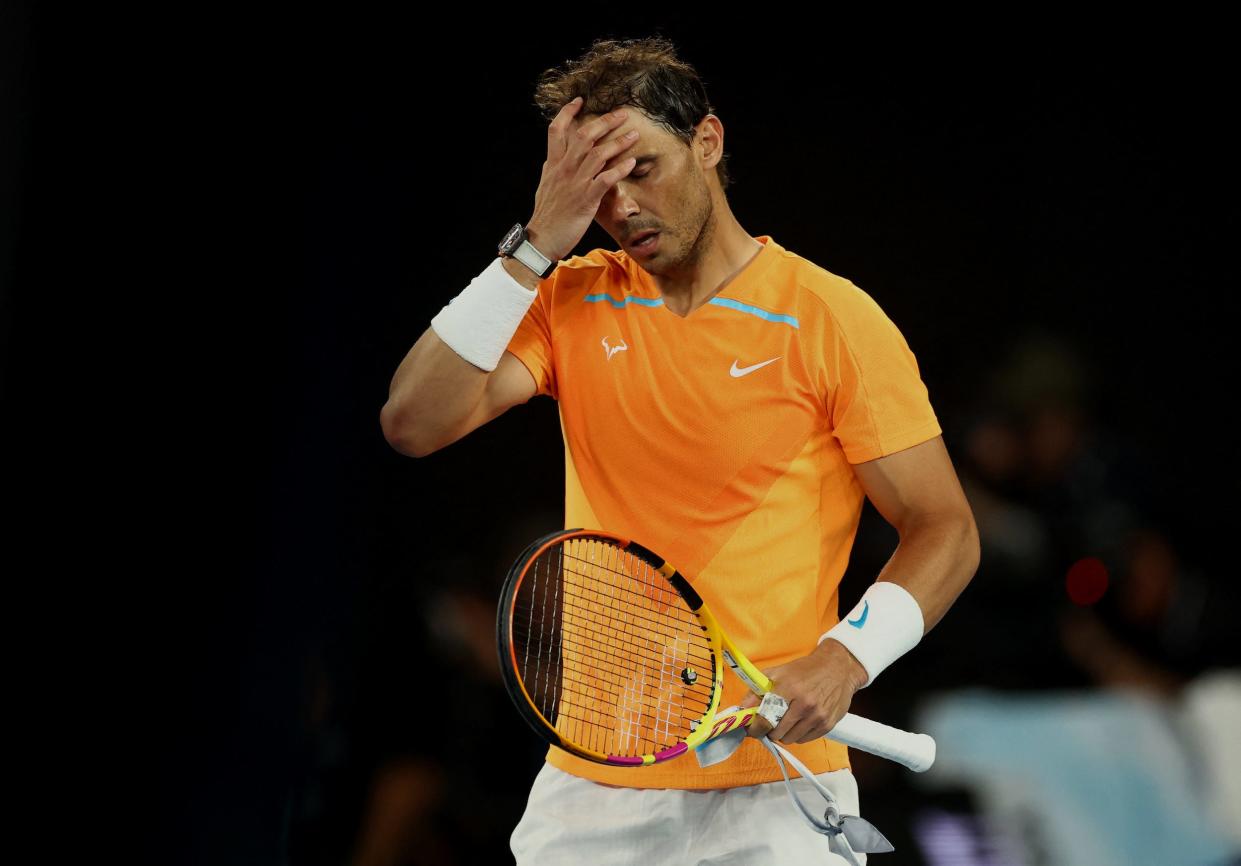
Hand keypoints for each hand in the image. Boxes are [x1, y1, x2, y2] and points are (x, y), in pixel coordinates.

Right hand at [525, 97, 640, 260]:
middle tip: (622, 113)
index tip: (580, 101)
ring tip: (634, 135)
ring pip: (597, 155)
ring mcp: (575, 183)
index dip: (568, 113)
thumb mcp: (545, 186)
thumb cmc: (546, 215)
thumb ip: (551, 170)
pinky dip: (619, 170)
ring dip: (618, 143)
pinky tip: (631, 163)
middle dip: (604, 122)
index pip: (556, 130)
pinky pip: (605, 179)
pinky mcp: (586, 199)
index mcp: (553, 164)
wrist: (542, 239)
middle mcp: (563, 169)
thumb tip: (552, 158)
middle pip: (584, 136)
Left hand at [739, 639, 868, 743]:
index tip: (751, 730)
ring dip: (784, 734)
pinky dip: (798, 735)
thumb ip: (757, 690)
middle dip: (769, 730)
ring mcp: (817, 716)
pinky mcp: (827, 724)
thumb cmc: (805, 670)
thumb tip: (741, 709)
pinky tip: (799, 722)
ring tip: (785, 721)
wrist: (838, 668)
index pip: (766, 718)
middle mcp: (804, 704)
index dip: (754, 728)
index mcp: (789, 688)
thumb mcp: (778, 673)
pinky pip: (804, 740)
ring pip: (790, 739)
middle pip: (777, 733)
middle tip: (769, 723)